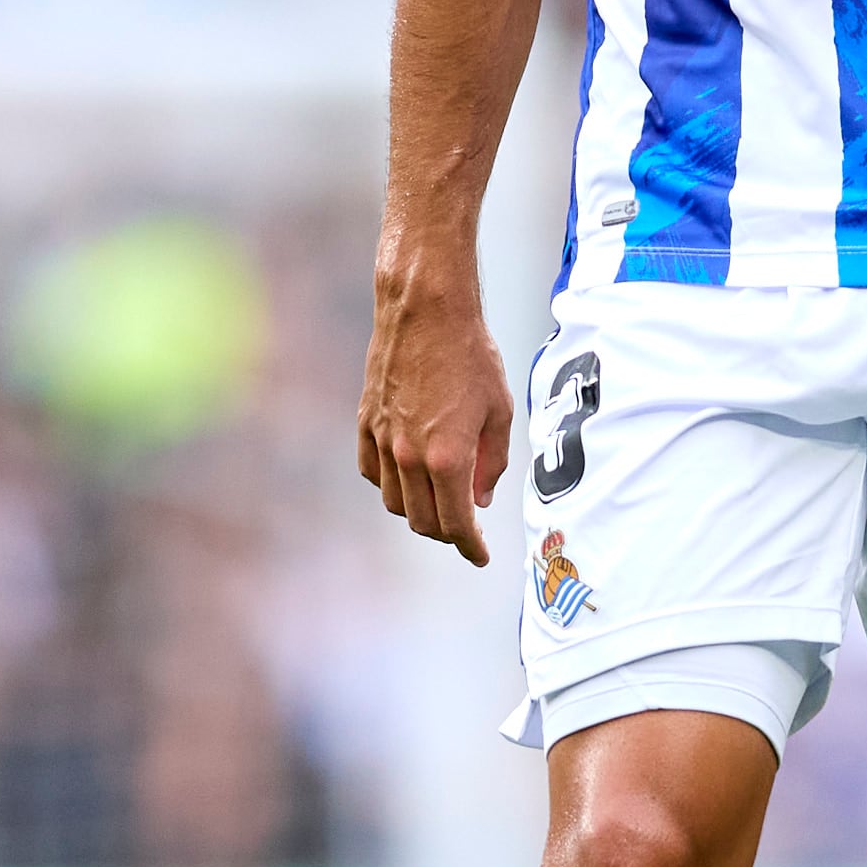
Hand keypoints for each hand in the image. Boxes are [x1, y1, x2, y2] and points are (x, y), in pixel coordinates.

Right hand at [356, 261, 514, 563]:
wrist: (425, 310)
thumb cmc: (471, 355)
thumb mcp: (500, 412)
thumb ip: (492, 463)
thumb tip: (480, 499)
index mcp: (448, 458)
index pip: (456, 524)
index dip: (470, 547)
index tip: (480, 556)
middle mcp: (409, 457)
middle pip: (423, 522)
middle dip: (447, 533)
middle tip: (465, 528)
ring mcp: (382, 440)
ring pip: (396, 502)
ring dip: (419, 512)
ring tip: (439, 501)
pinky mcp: (366, 423)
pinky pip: (373, 472)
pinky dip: (391, 484)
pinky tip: (408, 476)